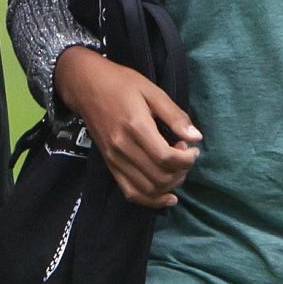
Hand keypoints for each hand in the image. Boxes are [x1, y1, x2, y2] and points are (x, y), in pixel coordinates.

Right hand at [54, 46, 201, 206]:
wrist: (86, 86)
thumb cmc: (121, 83)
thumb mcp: (152, 91)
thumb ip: (175, 115)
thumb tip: (196, 138)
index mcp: (135, 126)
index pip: (165, 158)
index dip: (186, 159)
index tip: (193, 148)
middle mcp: (122, 148)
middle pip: (159, 177)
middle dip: (181, 172)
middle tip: (185, 155)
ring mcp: (114, 160)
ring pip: (147, 189)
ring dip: (169, 185)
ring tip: (177, 169)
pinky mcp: (110, 166)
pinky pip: (131, 193)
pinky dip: (151, 200)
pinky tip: (166, 195)